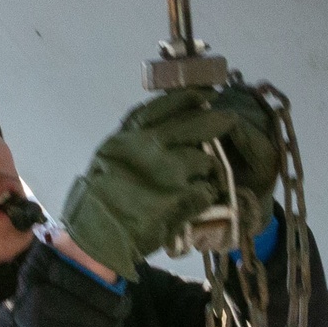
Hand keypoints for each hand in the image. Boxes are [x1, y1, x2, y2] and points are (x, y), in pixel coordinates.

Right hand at [61, 87, 276, 280]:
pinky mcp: (185, 196)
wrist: (99, 233)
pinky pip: (206, 190)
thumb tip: (160, 127)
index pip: (167, 105)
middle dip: (215, 122)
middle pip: (196, 125)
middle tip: (229, 120)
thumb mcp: (109, 155)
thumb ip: (134, 138)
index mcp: (132, 134)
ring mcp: (172, 170)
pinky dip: (204, 196)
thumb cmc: (98, 197)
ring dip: (206, 169)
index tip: (207, 93)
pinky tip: (195, 201)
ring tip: (199, 179)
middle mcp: (154, 145)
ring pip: (205, 160)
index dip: (190, 96)